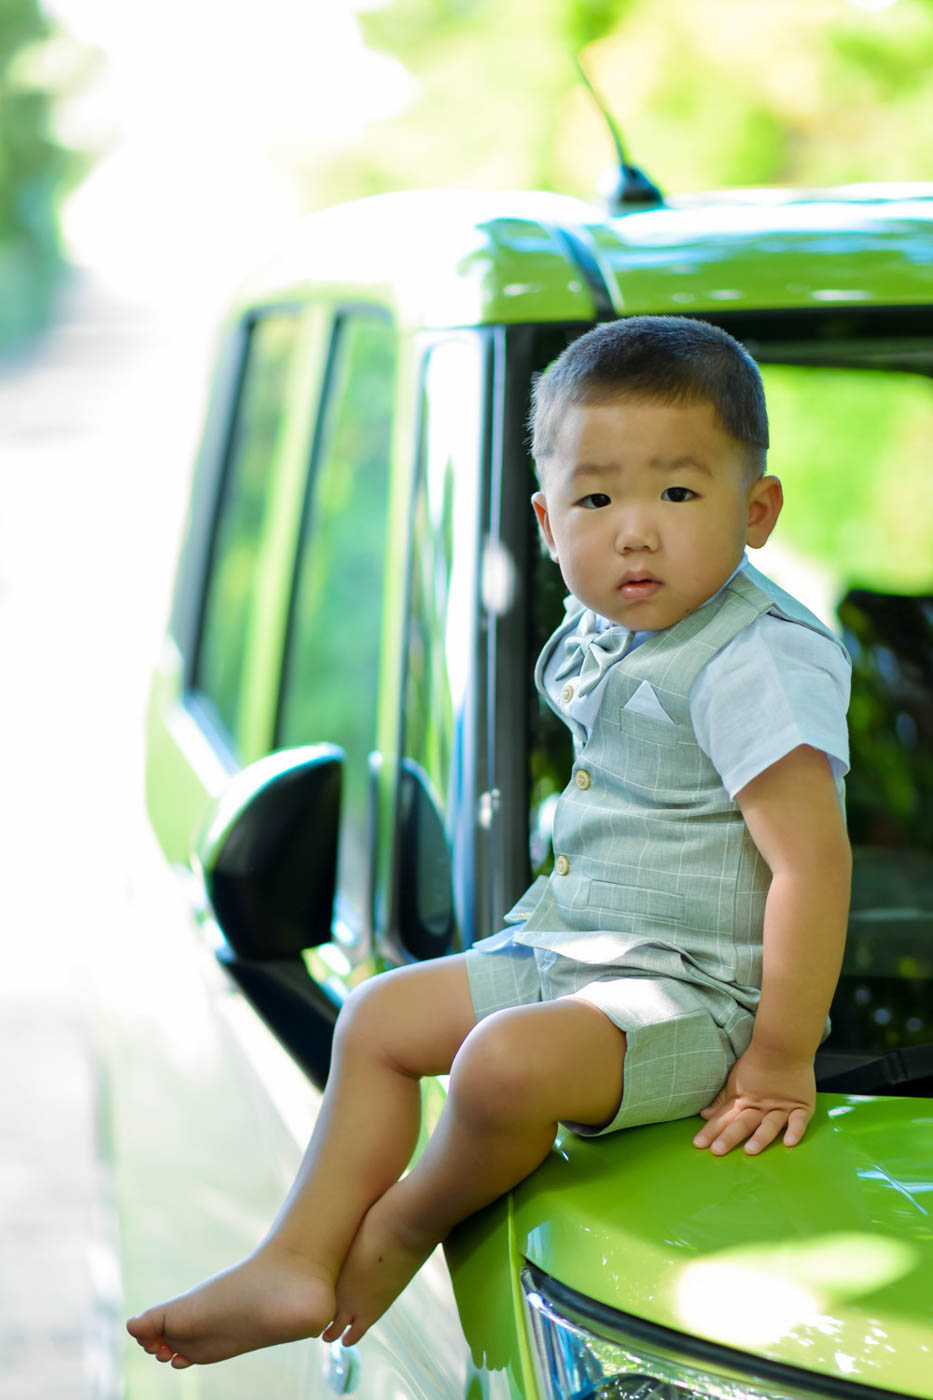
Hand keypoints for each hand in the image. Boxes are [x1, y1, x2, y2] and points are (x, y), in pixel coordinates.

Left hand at [692, 1045, 815, 1156]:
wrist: (783, 1045)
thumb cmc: (756, 1063)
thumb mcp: (734, 1081)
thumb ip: (722, 1101)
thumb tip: (705, 1115)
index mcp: (744, 1101)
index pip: (725, 1118)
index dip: (711, 1130)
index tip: (698, 1144)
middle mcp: (761, 1107)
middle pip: (743, 1124)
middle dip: (729, 1137)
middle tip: (717, 1150)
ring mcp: (781, 1108)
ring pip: (769, 1125)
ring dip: (760, 1138)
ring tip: (750, 1150)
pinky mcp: (801, 1107)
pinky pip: (799, 1121)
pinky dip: (795, 1131)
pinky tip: (789, 1142)